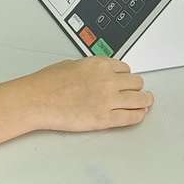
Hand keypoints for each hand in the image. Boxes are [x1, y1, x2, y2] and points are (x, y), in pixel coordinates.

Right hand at [24, 57, 152, 131]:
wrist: (37, 100)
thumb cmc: (46, 83)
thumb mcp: (70, 65)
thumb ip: (89, 69)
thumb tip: (96, 74)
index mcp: (99, 65)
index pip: (125, 68)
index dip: (126, 75)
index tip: (126, 80)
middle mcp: (107, 80)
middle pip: (136, 82)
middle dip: (136, 87)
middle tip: (137, 91)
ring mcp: (108, 100)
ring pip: (140, 99)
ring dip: (144, 100)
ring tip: (146, 102)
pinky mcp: (105, 118)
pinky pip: (131, 117)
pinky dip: (138, 115)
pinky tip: (139, 114)